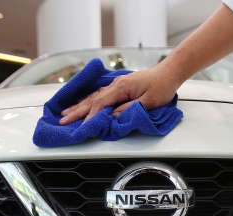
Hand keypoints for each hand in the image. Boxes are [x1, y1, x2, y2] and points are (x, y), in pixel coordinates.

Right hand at [59, 66, 180, 124]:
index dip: (90, 116)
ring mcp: (116, 85)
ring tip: (66, 113)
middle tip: (63, 120)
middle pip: (92, 100)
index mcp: (121, 87)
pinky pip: (99, 95)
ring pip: (94, 97)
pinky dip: (88, 100)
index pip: (100, 104)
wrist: (169, 72)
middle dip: (77, 111)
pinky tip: (81, 103)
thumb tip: (112, 116)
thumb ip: (129, 109)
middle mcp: (116, 85)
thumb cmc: (162, 86)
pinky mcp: (119, 87)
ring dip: (79, 106)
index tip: (81, 127)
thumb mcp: (149, 101)